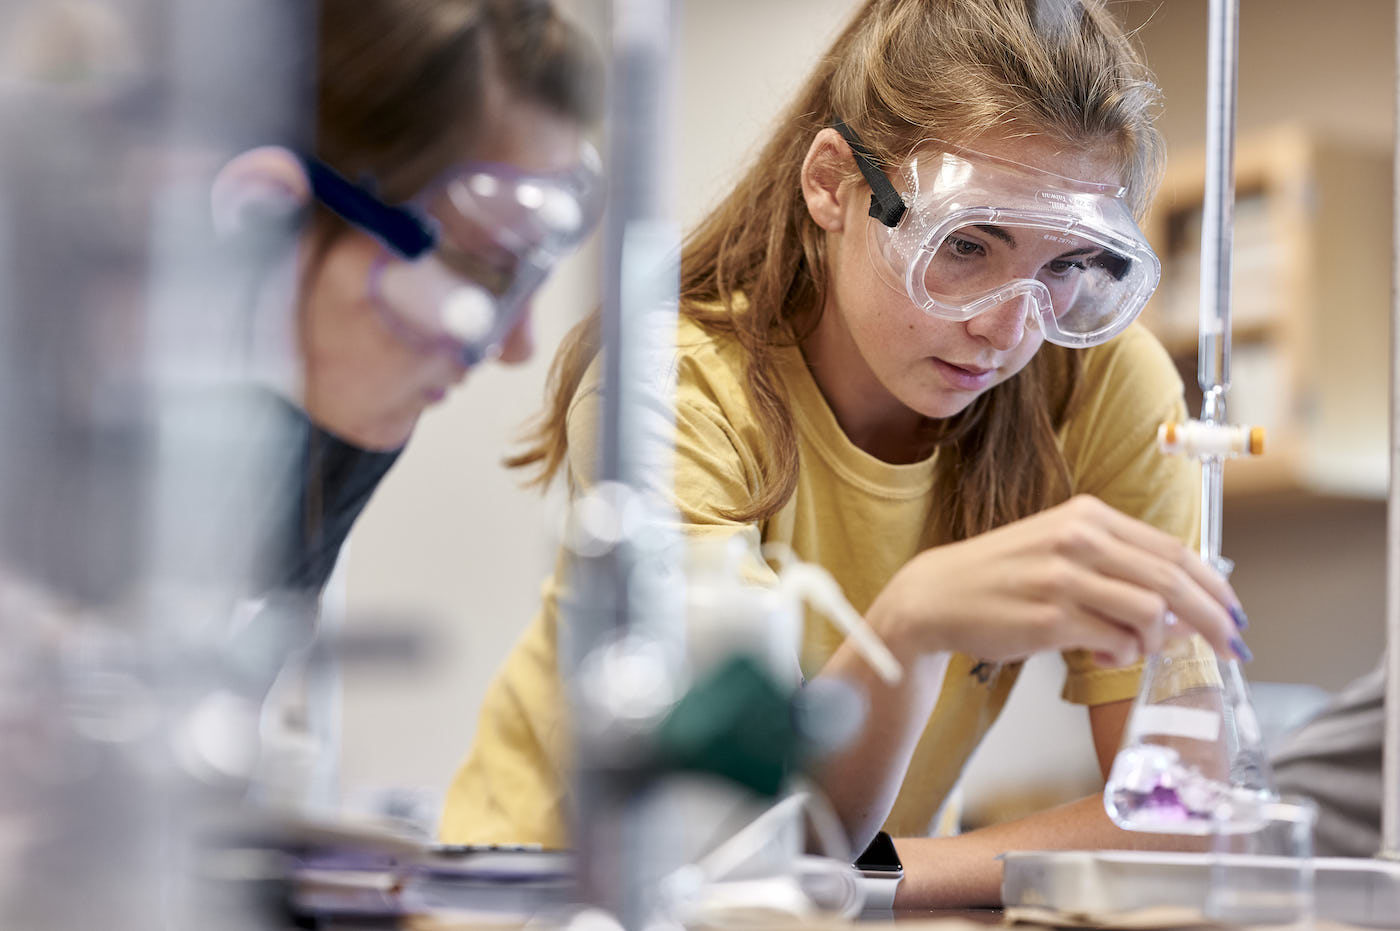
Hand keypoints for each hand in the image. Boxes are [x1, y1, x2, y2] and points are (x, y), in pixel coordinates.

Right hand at [867, 495, 1245, 666]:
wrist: (936, 595)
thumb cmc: (1001, 576)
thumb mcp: (1062, 551)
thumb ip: (1119, 568)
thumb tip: (1182, 610)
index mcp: (1087, 515)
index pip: (1173, 549)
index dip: (1214, 585)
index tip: (1234, 613)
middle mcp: (1078, 539)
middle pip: (1173, 579)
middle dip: (1213, 618)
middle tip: (1233, 647)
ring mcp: (1063, 578)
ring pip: (1151, 612)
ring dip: (1155, 641)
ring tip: (1134, 650)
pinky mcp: (1049, 617)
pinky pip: (1114, 642)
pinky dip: (1121, 656)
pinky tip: (1102, 655)